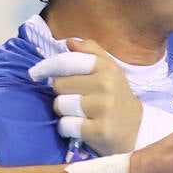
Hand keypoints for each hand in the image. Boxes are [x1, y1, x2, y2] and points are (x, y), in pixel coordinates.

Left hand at [29, 40, 143, 154]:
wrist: (138, 129)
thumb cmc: (117, 96)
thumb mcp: (110, 70)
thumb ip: (91, 52)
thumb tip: (69, 42)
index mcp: (106, 68)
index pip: (68, 61)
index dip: (47, 66)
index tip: (35, 73)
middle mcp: (106, 85)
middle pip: (59, 85)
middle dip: (62, 93)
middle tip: (76, 100)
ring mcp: (103, 108)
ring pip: (60, 105)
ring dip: (64, 112)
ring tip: (79, 115)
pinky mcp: (99, 130)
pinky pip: (65, 125)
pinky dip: (67, 129)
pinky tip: (80, 128)